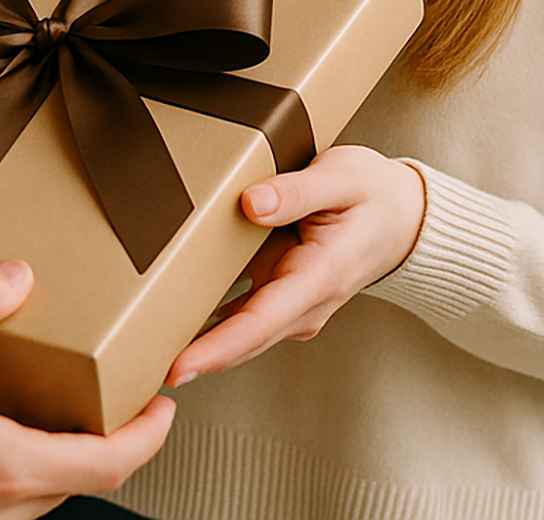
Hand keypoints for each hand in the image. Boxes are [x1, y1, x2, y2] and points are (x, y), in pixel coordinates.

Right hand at [0, 260, 174, 519]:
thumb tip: (15, 275)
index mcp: (6, 465)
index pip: (107, 463)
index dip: (147, 436)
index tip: (166, 407)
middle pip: (84, 481)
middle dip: (116, 443)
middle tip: (128, 403)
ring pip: (46, 493)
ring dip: (70, 456)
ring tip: (70, 409)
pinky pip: (8, 497)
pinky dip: (28, 465)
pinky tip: (2, 427)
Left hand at [167, 145, 424, 384]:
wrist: (404, 217)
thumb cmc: (372, 194)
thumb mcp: (341, 177)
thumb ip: (296, 191)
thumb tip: (250, 204)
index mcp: (321, 277)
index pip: (261, 322)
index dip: (218, 348)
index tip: (179, 366)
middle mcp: (306, 303)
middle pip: (243, 338)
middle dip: (194, 357)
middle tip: (139, 365)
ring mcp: (293, 305)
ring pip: (240, 332)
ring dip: (197, 343)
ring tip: (142, 346)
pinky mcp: (281, 297)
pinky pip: (241, 316)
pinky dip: (208, 320)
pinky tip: (169, 314)